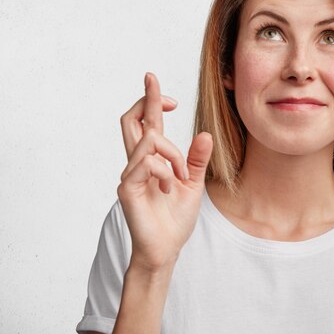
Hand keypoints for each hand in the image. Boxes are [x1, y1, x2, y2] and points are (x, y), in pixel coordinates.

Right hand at [117, 72, 212, 272]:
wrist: (166, 249)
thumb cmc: (175, 219)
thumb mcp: (193, 185)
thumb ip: (196, 160)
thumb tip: (205, 134)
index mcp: (152, 160)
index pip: (147, 123)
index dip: (151, 100)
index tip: (157, 84)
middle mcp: (137, 163)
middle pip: (131, 120)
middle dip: (147, 101)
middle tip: (170, 100)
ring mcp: (130, 174)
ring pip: (149, 139)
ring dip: (174, 154)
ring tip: (181, 177)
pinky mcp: (127, 188)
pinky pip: (147, 163)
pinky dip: (165, 171)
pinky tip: (168, 187)